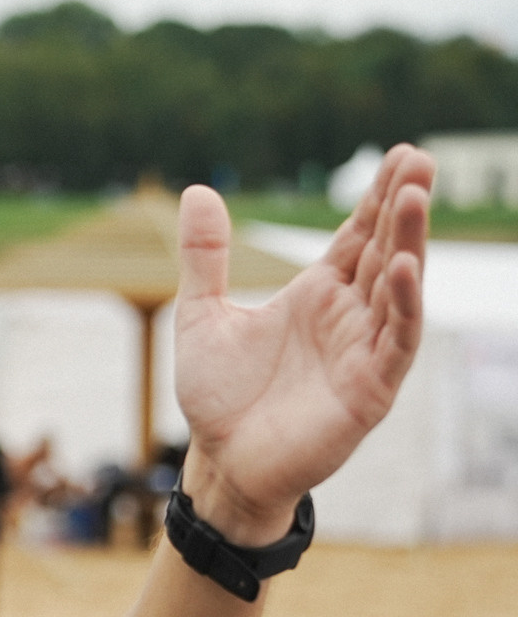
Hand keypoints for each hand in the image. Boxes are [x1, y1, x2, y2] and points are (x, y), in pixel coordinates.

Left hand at [173, 144, 432, 542]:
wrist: (221, 462)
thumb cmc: (218, 396)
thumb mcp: (202, 315)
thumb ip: (205, 256)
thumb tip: (197, 190)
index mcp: (316, 296)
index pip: (357, 236)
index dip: (377, 198)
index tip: (398, 154)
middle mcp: (349, 317)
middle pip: (383, 250)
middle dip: (402, 207)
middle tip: (418, 158)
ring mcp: (363, 351)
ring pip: (398, 288)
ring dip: (408, 244)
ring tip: (413, 198)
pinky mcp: (370, 389)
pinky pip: (395, 341)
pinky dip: (402, 305)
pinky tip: (401, 269)